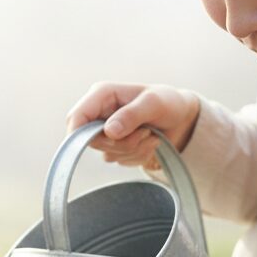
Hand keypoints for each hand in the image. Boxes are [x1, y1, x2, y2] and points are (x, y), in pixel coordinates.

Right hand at [65, 82, 200, 172]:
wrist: (181, 119)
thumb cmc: (168, 103)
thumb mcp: (154, 103)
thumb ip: (131, 115)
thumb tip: (109, 131)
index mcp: (102, 95)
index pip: (76, 117)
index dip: (78, 134)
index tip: (95, 142)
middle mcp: (100, 114)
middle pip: (92, 141)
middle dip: (121, 143)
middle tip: (145, 132)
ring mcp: (106, 132)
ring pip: (108, 154)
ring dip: (134, 149)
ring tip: (151, 134)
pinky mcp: (114, 147)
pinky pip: (119, 161)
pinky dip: (137, 156)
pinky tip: (148, 142)